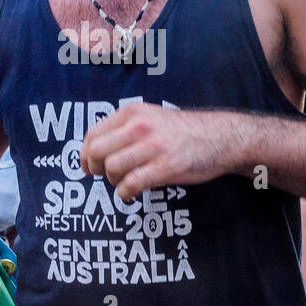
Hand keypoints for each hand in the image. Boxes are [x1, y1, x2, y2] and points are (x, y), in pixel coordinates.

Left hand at [81, 103, 234, 200]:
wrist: (220, 137)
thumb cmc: (182, 131)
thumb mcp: (150, 117)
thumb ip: (125, 129)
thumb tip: (95, 151)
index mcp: (132, 112)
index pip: (93, 134)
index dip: (84, 154)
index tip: (87, 166)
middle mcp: (139, 126)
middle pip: (97, 151)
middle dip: (95, 168)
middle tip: (103, 176)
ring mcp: (153, 146)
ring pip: (111, 168)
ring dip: (113, 181)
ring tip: (125, 182)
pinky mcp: (166, 166)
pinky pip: (131, 184)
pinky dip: (125, 193)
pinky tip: (131, 193)